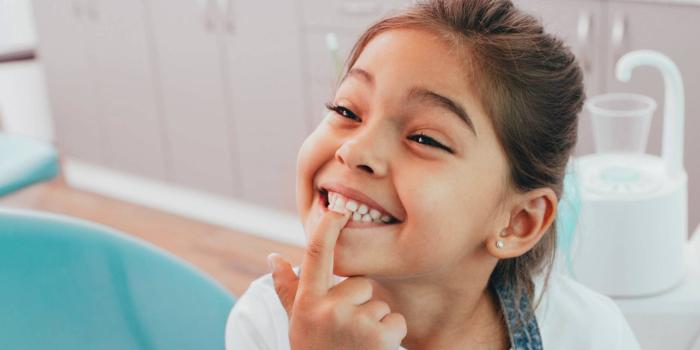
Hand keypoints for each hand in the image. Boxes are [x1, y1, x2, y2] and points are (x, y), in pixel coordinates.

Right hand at [269, 199, 406, 348]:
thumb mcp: (297, 324)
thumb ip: (288, 290)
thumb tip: (273, 257)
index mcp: (307, 302)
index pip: (315, 254)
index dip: (327, 228)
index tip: (337, 208)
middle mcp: (327, 309)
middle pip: (360, 283)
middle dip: (360, 304)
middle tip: (346, 333)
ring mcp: (354, 322)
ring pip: (379, 305)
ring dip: (375, 324)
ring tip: (358, 346)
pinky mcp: (379, 337)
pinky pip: (396, 321)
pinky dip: (391, 337)